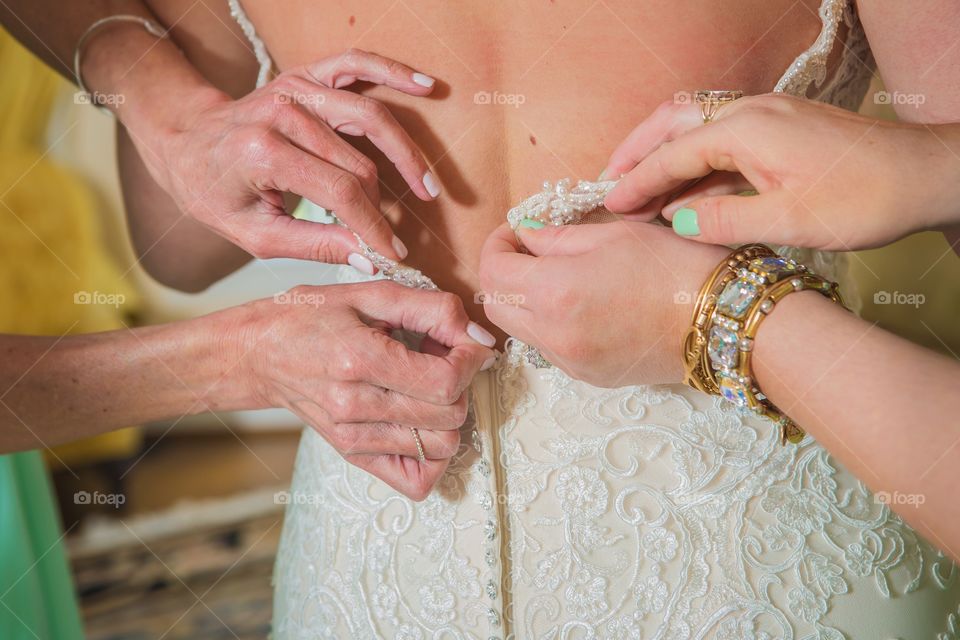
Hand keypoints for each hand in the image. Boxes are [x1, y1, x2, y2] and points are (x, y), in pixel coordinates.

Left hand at [136, 49, 441, 263]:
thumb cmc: (214, 193)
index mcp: (264, 152)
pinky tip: (425, 87)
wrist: (185, 142)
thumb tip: (368, 258)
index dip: (373, 227)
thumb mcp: (254, 235)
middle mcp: (282, 112)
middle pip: (358, 162)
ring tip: (428, 187)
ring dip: (406, 154)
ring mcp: (295, 88)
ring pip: (369, 117)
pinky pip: (356, 65)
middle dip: (383, 204)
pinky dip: (393, 73)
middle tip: (401, 235)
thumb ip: (312, 246)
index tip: (393, 253)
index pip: (339, 193)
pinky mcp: (304, 75)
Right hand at [229, 281, 496, 500]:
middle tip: (443, 359)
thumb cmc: (310, 317)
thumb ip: (432, 309)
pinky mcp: (353, 457)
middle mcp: (354, 407)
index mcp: (358, 360)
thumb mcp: (369, 294)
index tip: (465, 343)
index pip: (445, 383)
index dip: (471, 361)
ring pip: (442, 448)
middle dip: (462, 384)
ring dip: (451, 416)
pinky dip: (433, 456)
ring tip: (429, 387)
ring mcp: (353, 439)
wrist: (258, 354)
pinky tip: (421, 422)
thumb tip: (481, 338)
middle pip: (450, 416)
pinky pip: (416, 481)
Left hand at [479, 220, 726, 387]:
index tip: (516, 230)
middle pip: (494, 305)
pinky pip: (545, 347)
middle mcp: (553, 333)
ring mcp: (568, 361)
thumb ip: (555, 237)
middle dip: (501, 273)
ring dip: (520, 301)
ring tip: (550, 275)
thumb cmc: (673, 267)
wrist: (719, 321)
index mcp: (555, 291)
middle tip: (526, 251)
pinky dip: (545, 323)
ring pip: (516, 330)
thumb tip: (524, 235)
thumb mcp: (612, 235)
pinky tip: (575, 303)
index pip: (493, 270)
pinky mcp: (585, 375)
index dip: (497, 244)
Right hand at [602, 94, 959, 249]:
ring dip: (662, 155)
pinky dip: (693, 161)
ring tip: (636, 188)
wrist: (925, 174)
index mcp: (746, 129)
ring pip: (695, 127)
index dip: (636, 181)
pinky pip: (720, 138)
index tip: (608, 205)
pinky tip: (685, 190)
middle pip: (673, 123)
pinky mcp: (780, 128)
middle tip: (607, 185)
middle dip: (636, 152)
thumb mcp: (789, 220)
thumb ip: (724, 219)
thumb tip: (675, 219)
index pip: (672, 154)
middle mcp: (751, 112)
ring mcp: (766, 116)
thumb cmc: (866, 198)